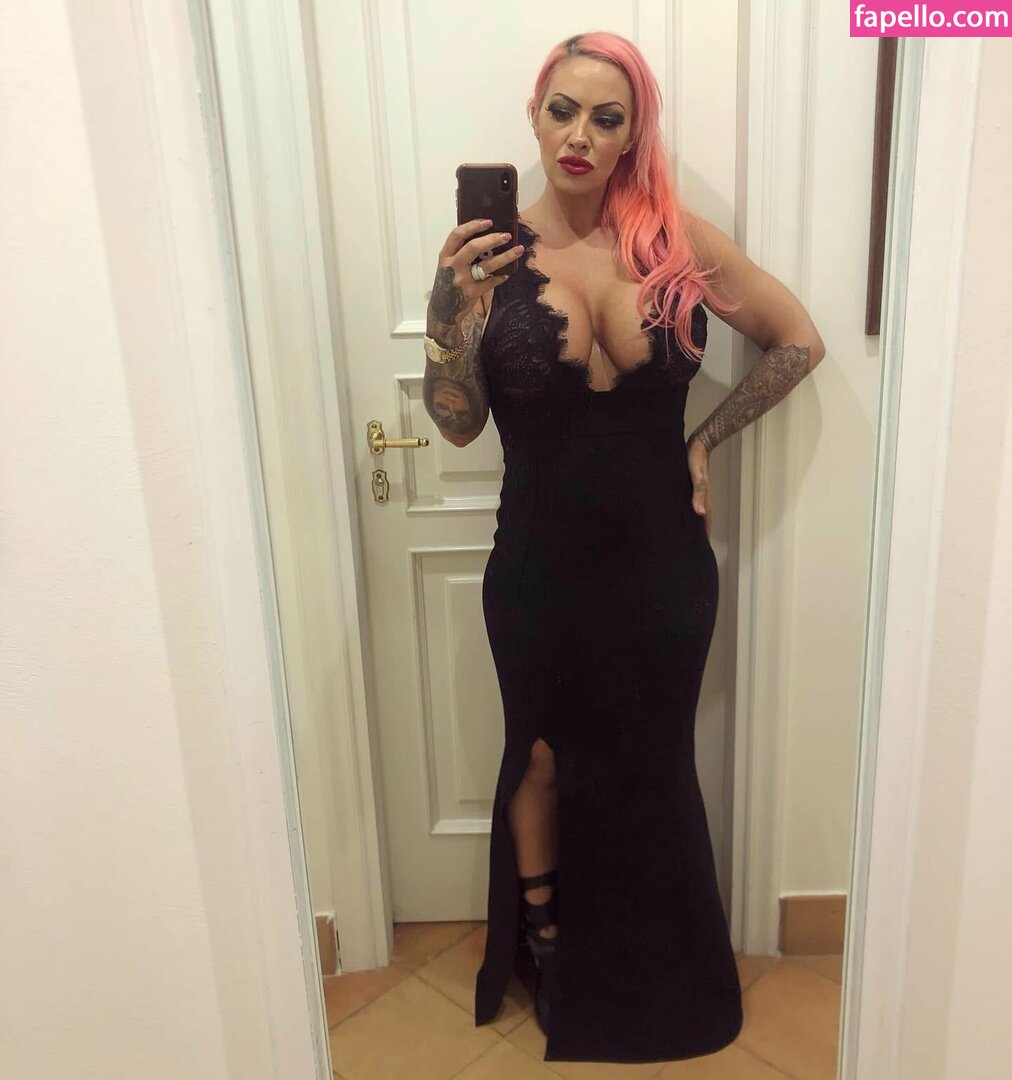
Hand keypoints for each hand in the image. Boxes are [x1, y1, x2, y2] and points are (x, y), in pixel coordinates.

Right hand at [426, 219, 524, 339]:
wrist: (442, 311)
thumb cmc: (447, 284)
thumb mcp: (447, 266)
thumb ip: (459, 253)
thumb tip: (484, 237)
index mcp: (445, 256)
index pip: (457, 235)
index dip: (473, 226)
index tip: (488, 222)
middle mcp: (452, 266)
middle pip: (474, 247)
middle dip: (492, 239)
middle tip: (507, 236)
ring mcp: (462, 280)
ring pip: (487, 265)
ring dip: (505, 257)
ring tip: (518, 250)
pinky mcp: (471, 293)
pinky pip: (490, 282)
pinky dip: (500, 277)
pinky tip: (507, 274)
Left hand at [686, 434, 711, 540]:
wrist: (697, 444)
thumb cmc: (696, 460)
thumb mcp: (697, 477)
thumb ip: (699, 493)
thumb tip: (700, 512)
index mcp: (704, 500)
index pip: (706, 524)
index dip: (704, 536)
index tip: (701, 550)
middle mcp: (701, 500)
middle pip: (700, 521)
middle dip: (697, 534)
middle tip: (689, 548)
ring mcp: (696, 494)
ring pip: (694, 514)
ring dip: (691, 524)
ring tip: (683, 537)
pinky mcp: (689, 489)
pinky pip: (688, 504)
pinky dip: (685, 513)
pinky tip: (679, 515)